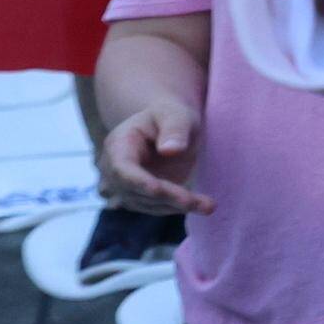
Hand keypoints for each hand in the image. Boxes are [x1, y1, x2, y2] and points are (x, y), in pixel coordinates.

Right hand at [99, 99, 216, 217]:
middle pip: (136, 192)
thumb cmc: (171, 116)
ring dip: (178, 206)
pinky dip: (178, 208)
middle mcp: (115, 170)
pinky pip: (157, 208)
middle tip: (201, 203)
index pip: (122, 169)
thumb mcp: (176, 114)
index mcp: (118, 145)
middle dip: (168, 197)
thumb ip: (174, 129)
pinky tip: (203, 205)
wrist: (168, 127)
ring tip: (208, 205)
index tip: (158, 190)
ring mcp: (124, 188)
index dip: (137, 182)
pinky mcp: (139, 199)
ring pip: (148, 204)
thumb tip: (170, 150)